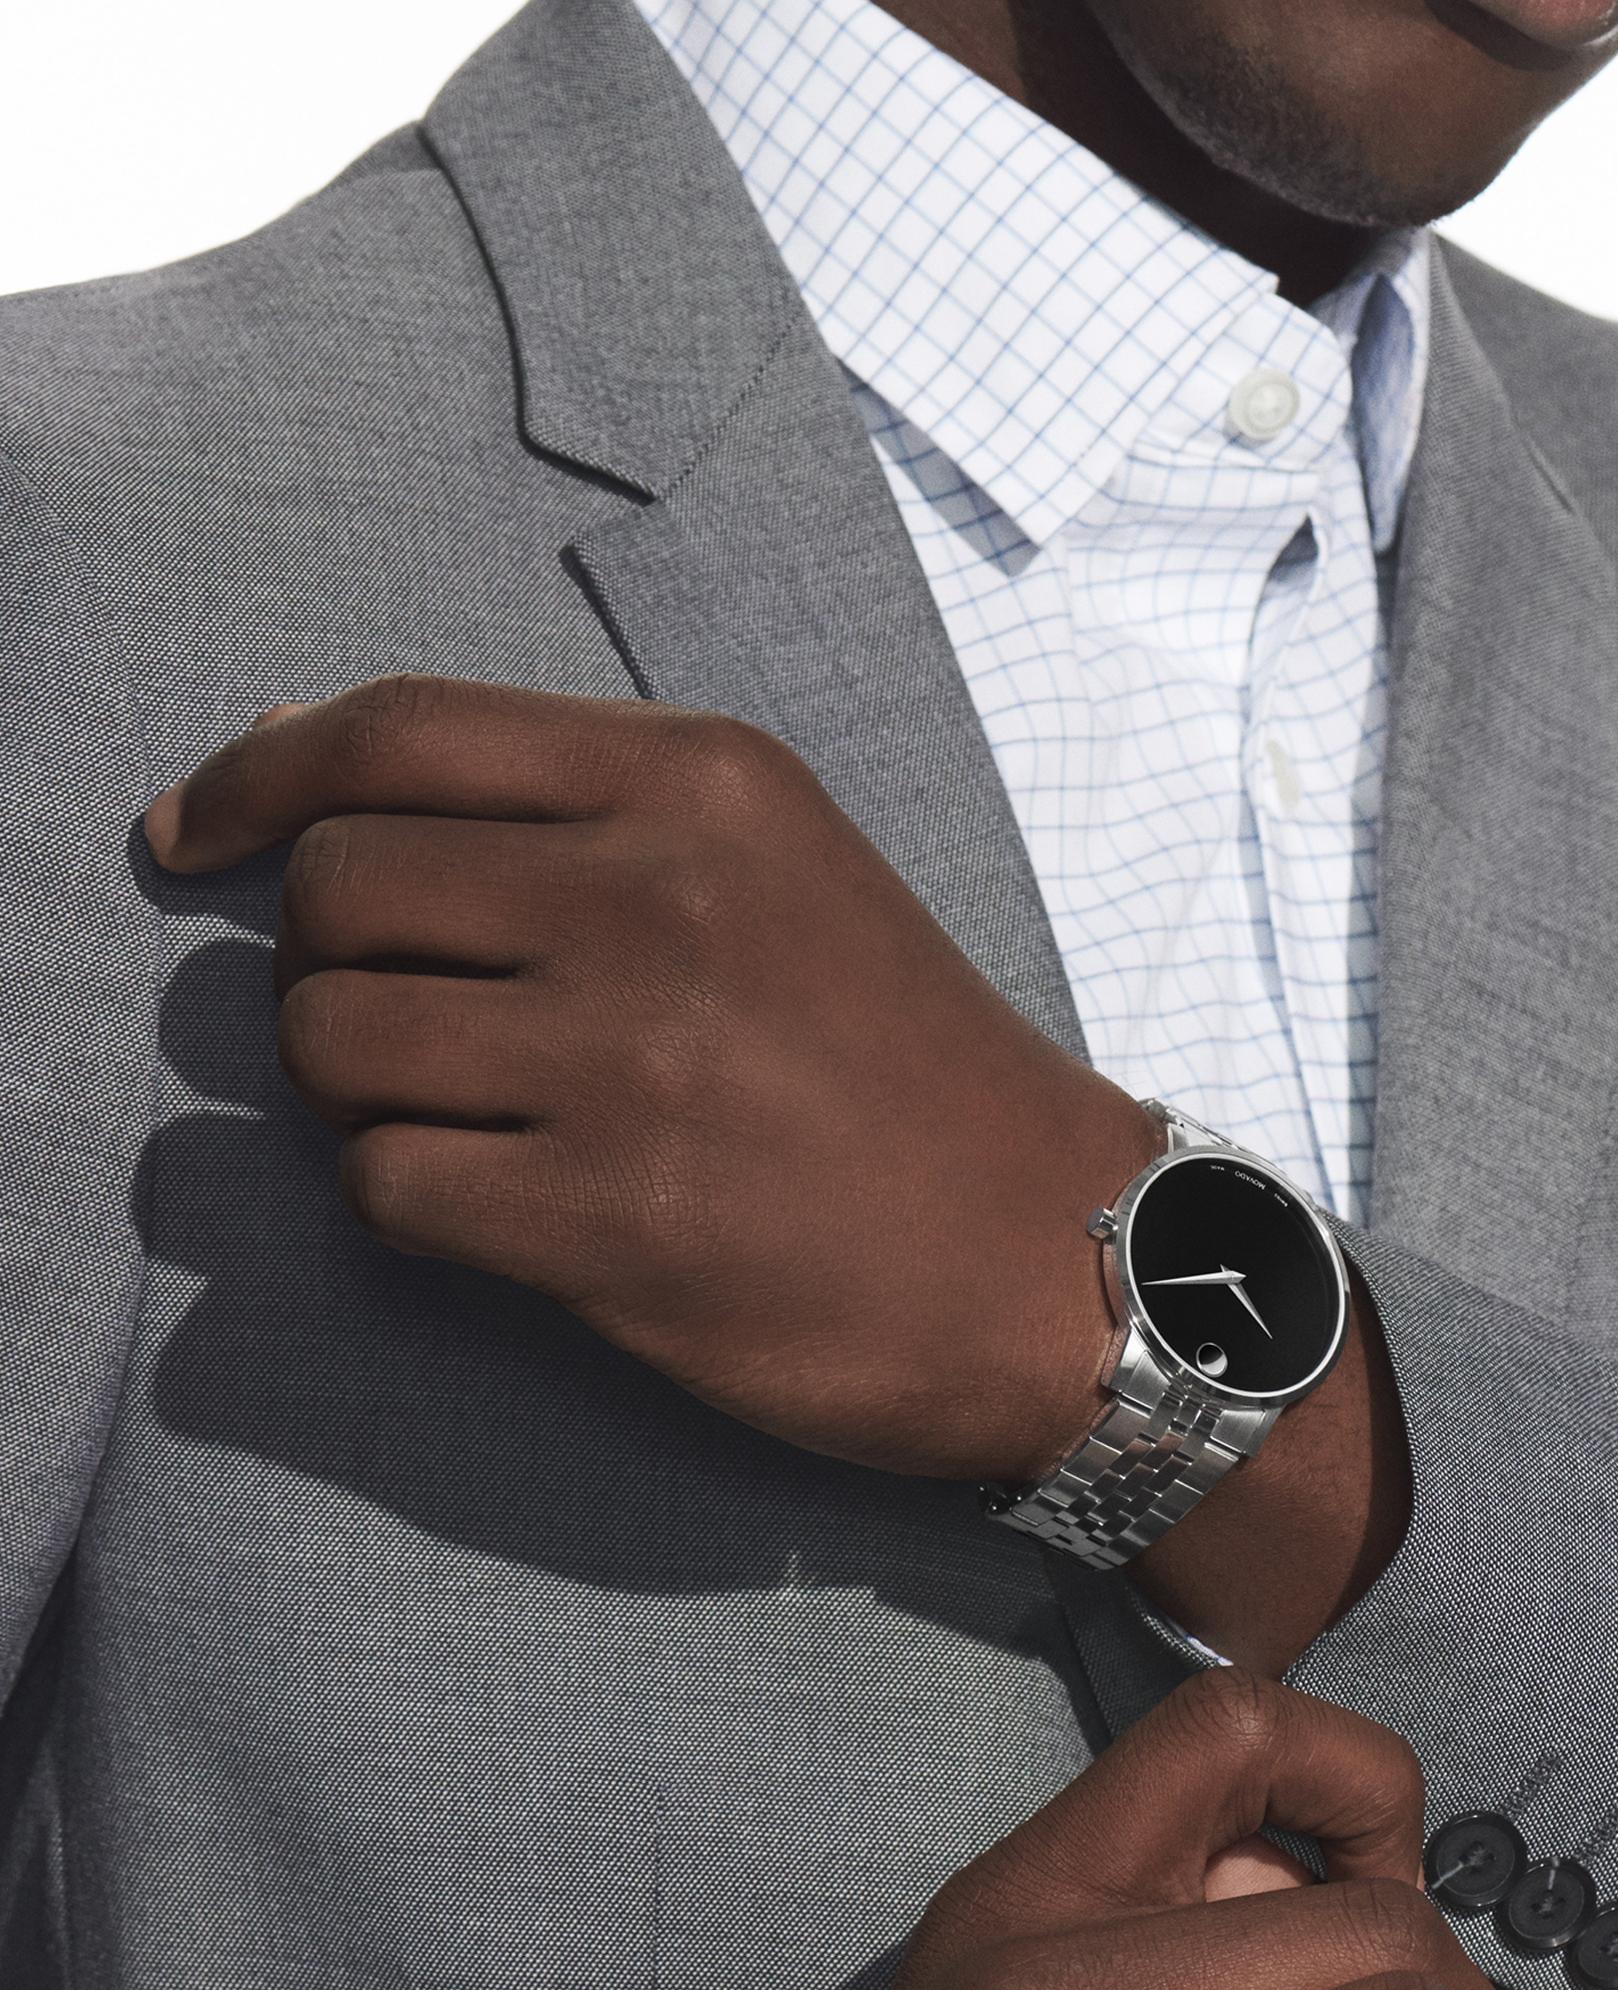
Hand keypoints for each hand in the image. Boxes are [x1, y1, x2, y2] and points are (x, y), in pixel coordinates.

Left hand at [144, 679, 1411, 1665]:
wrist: (1058, 1257)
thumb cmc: (905, 1063)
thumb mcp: (779, 866)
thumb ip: (570, 808)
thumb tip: (297, 770)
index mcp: (702, 783)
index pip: (394, 732)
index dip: (255, 779)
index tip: (187, 838)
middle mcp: (657, 898)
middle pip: (334, 891)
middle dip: (330, 963)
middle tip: (417, 1022)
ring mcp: (631, 1063)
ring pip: (331, 1044)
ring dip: (360, 1092)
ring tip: (470, 1117)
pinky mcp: (611, 1223)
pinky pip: (384, 1186)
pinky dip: (409, 1200)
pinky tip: (509, 1206)